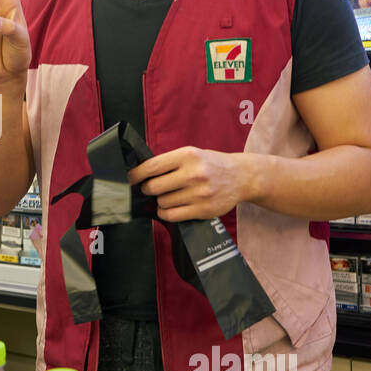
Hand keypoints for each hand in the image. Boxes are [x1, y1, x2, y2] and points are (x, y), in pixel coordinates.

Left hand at [129, 147, 255, 221]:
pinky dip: (166, 213)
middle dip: (148, 189)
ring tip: (169, 196)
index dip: (135, 175)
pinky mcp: (203, 210)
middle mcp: (194, 173)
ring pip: (162, 202)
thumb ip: (169, 162)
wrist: (242, 177)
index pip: (152, 167)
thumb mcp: (192, 154)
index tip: (129, 179)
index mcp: (188, 155)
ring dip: (160, 202)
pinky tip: (171, 207)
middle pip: (154, 187)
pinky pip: (172, 215)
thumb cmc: (211, 164)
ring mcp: (199, 193)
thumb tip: (139, 174)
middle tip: (152, 189)